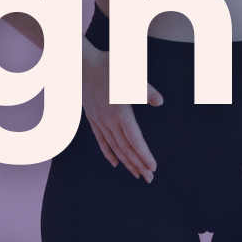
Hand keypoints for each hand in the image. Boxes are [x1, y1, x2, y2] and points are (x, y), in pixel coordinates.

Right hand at [82, 42, 162, 182]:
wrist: (82, 63)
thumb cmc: (109, 66)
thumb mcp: (131, 74)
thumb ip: (146, 90)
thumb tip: (159, 102)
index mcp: (120, 112)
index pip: (135, 140)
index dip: (144, 155)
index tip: (153, 168)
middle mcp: (109, 120)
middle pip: (126, 148)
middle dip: (138, 165)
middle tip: (149, 179)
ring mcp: (99, 121)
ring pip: (114, 147)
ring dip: (126, 162)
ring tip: (136, 175)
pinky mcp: (92, 118)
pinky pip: (101, 140)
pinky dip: (108, 153)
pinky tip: (115, 163)